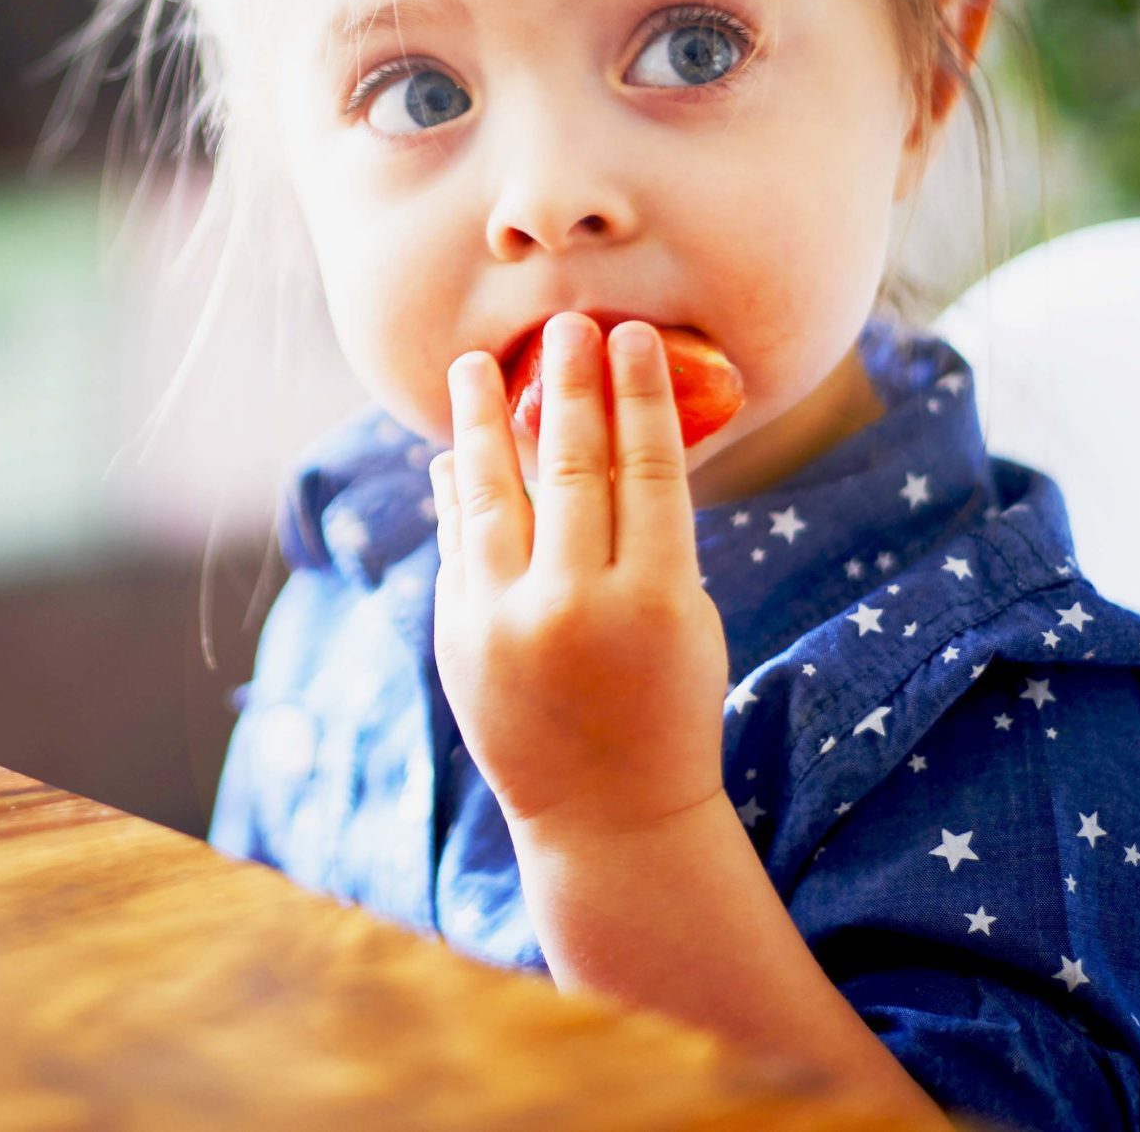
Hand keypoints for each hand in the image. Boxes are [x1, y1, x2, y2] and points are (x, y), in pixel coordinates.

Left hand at [430, 315, 731, 837]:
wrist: (608, 816)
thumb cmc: (667, 706)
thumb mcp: (685, 622)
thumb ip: (647, 538)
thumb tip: (603, 438)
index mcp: (656, 600)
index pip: (647, 470)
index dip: (637, 395)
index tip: (629, 337)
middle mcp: (575, 606)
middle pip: (572, 467)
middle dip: (568, 387)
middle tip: (565, 324)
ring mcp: (506, 622)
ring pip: (492, 494)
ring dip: (483, 421)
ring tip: (475, 364)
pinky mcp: (457, 636)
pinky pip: (456, 543)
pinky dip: (456, 492)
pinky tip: (455, 450)